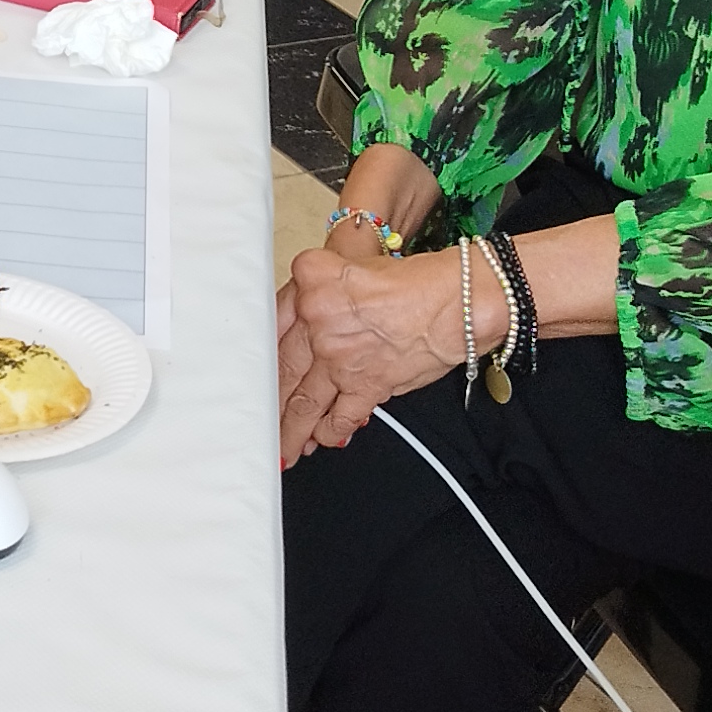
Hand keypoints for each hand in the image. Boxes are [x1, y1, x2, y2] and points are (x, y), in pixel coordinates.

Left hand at [275, 245, 467, 464]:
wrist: (460, 300)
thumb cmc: (420, 281)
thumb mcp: (358, 266)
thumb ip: (326, 292)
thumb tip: (312, 326)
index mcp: (313, 280)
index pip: (274, 317)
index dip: (261, 350)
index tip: (251, 369)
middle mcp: (318, 317)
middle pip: (281, 364)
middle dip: (268, 398)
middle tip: (256, 416)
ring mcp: (339, 355)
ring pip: (303, 398)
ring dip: (291, 427)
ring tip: (281, 444)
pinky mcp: (366, 384)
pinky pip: (339, 416)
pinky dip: (330, 431)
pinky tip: (323, 440)